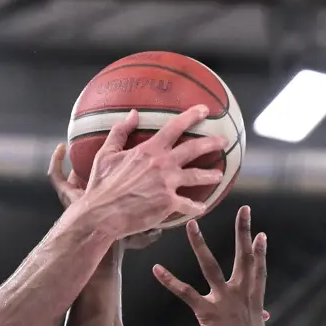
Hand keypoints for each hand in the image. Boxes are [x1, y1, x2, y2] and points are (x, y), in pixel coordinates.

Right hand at [66, 107, 226, 241]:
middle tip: (223, 141)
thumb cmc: (101, 185)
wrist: (101, 214)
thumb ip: (120, 131)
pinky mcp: (168, 204)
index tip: (205, 110)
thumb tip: (133, 113)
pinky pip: (189, 205)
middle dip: (212, 143)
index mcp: (149, 150)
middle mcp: (162, 164)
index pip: (175, 127)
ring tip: (219, 174)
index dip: (192, 116)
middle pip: (194, 149)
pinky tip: (202, 207)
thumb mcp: (106, 154)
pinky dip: (197, 206)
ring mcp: (167, 185)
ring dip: (211, 174)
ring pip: (197, 176)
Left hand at [151, 209, 267, 325]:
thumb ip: (256, 318)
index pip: (258, 269)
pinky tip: (157, 269)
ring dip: (200, 245)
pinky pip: (186, 292)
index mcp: (253, 300)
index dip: (259, 251)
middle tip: (245, 210)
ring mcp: (225, 302)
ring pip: (211, 266)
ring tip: (191, 226)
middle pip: (243, 257)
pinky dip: (170, 280)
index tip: (260, 233)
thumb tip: (264, 315)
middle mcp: (241, 296)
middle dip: (243, 232)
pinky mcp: (208, 314)